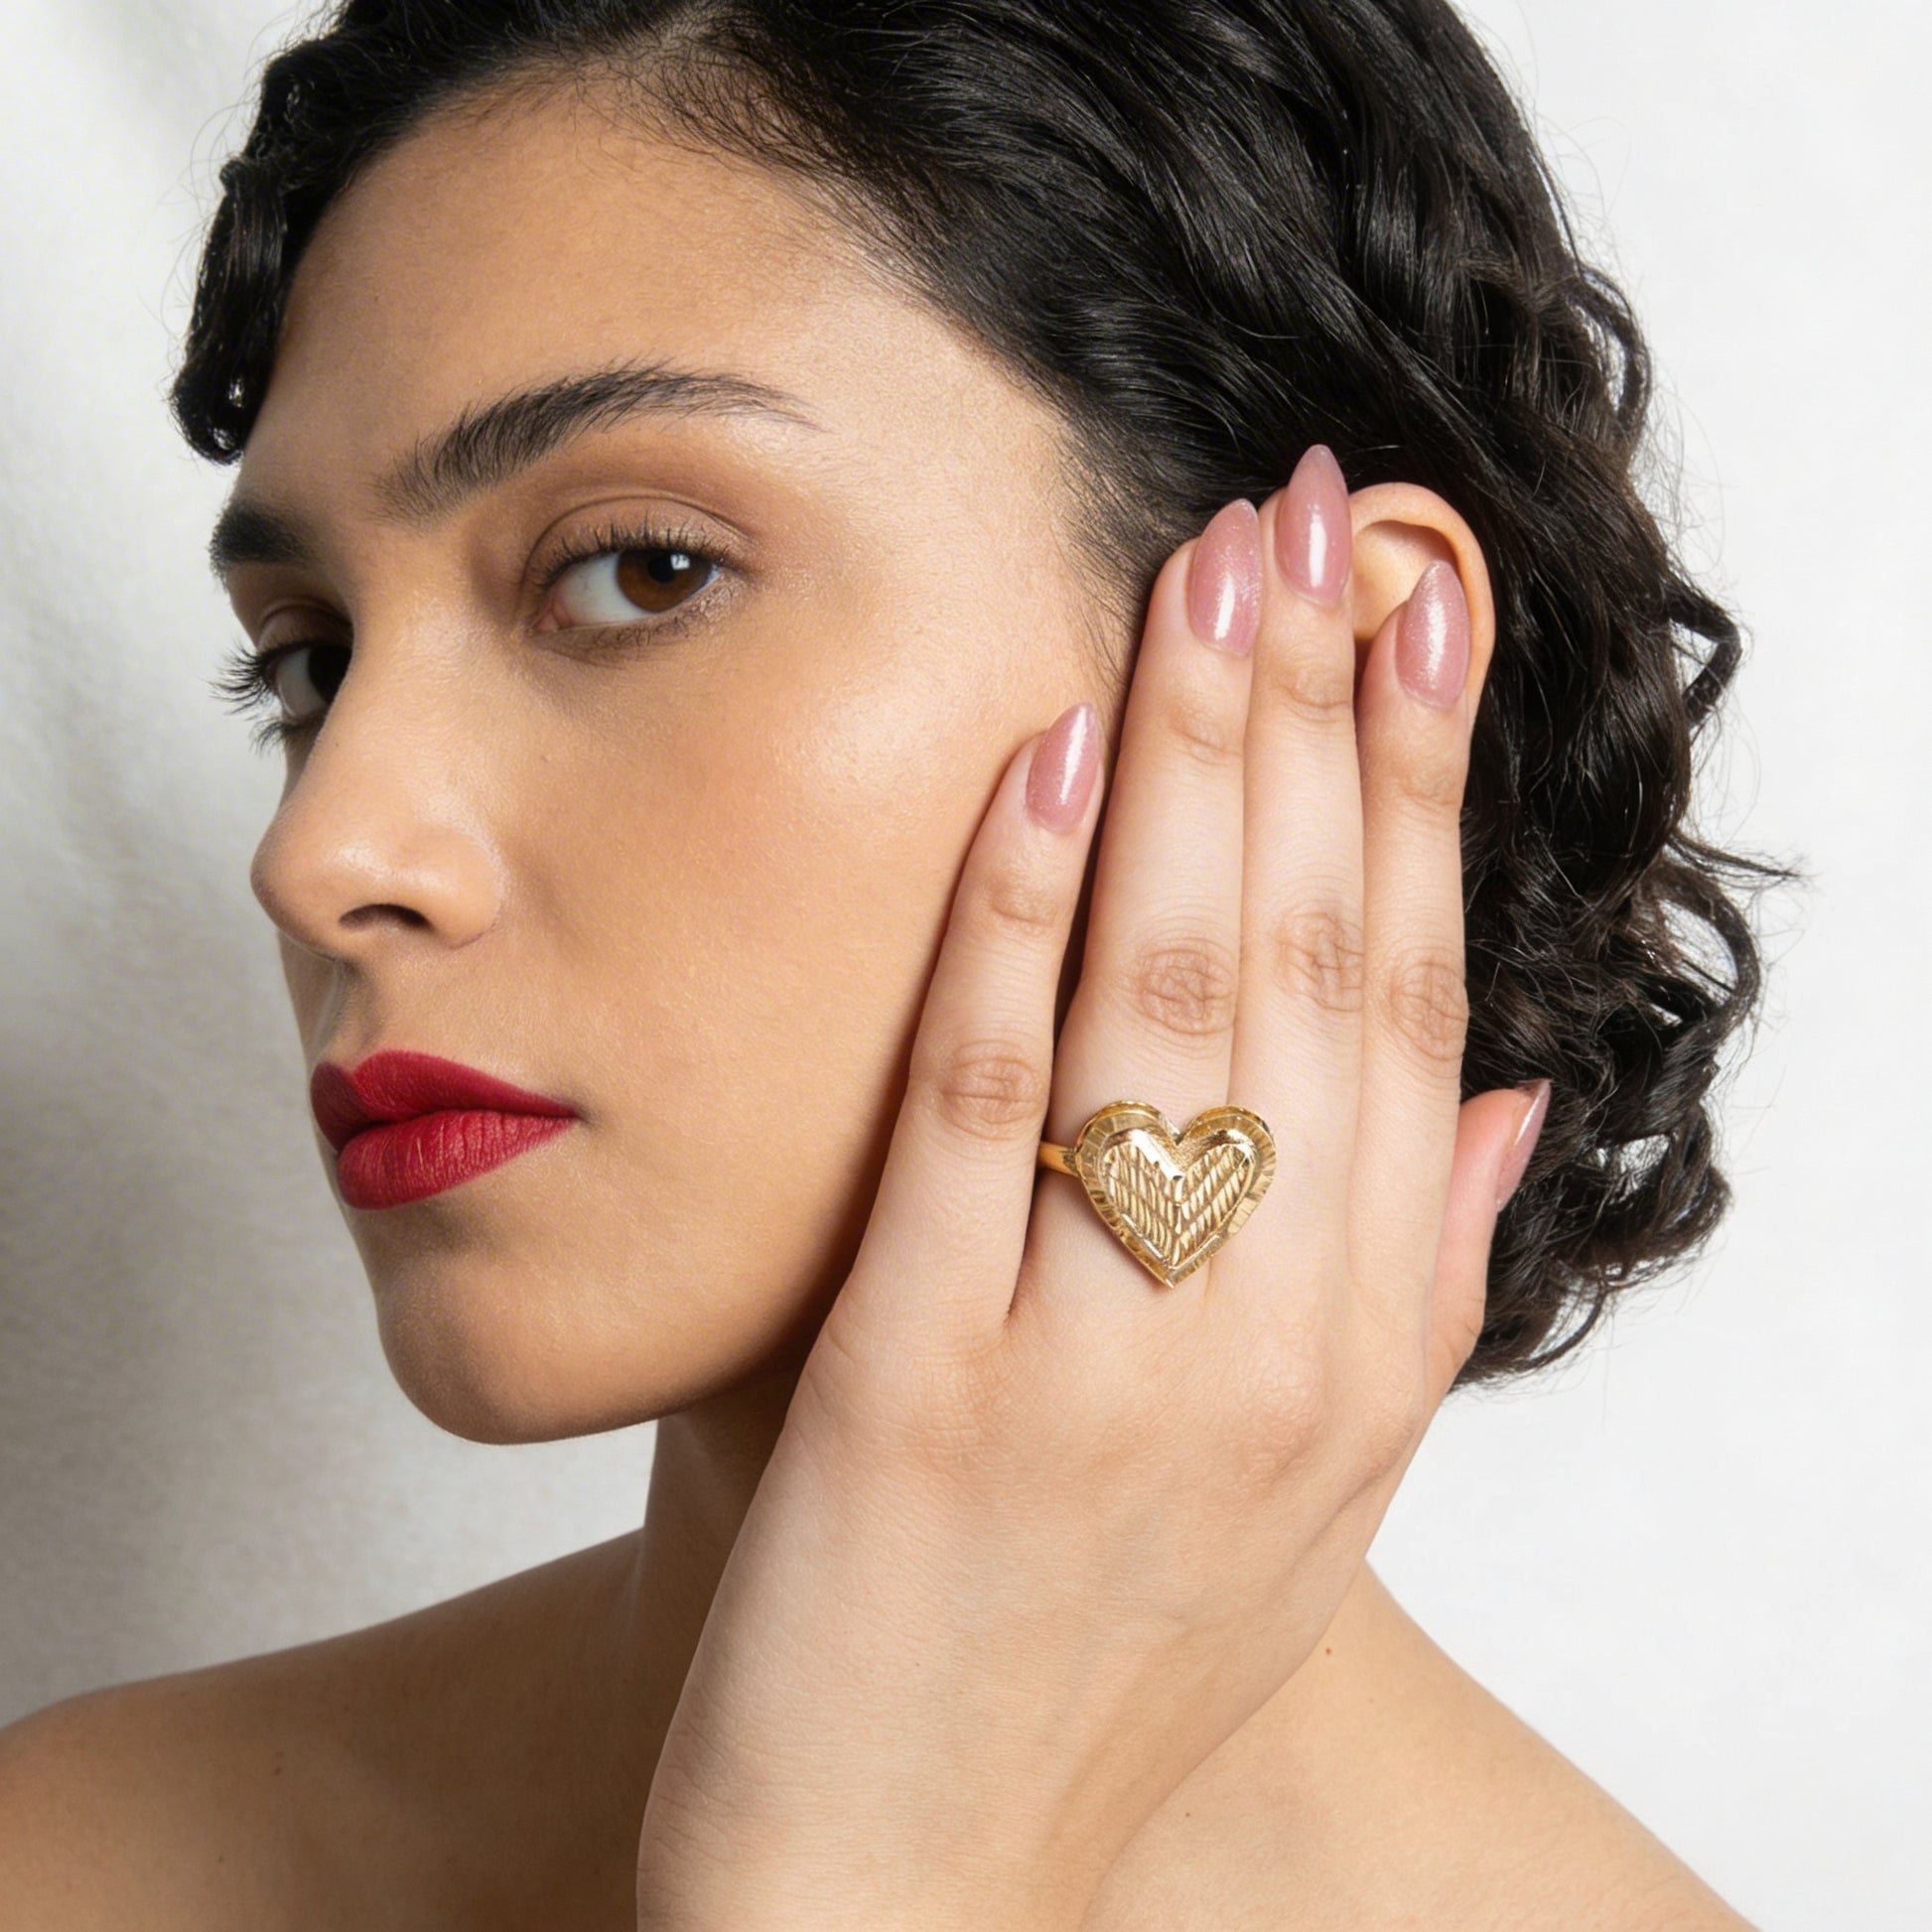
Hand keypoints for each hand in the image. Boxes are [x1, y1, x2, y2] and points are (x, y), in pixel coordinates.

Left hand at [634, 450, 1545, 1930]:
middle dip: (1321, 719)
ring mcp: (1103, 1370)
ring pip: (1174, 1005)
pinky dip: (1013, 915)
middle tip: (1312, 517)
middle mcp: (1270, 1348)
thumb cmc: (1097, 1661)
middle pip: (1314, 969)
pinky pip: (982, 1107)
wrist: (908, 1902)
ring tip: (1205, 577)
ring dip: (1194, 766)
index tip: (1416, 612)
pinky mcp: (920, 1390)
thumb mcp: (1301, 1490)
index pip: (1414, 1007)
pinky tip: (1033, 754)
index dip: (1419, 794)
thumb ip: (1405, 1274)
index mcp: (1365, 1353)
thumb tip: (1504, 1083)